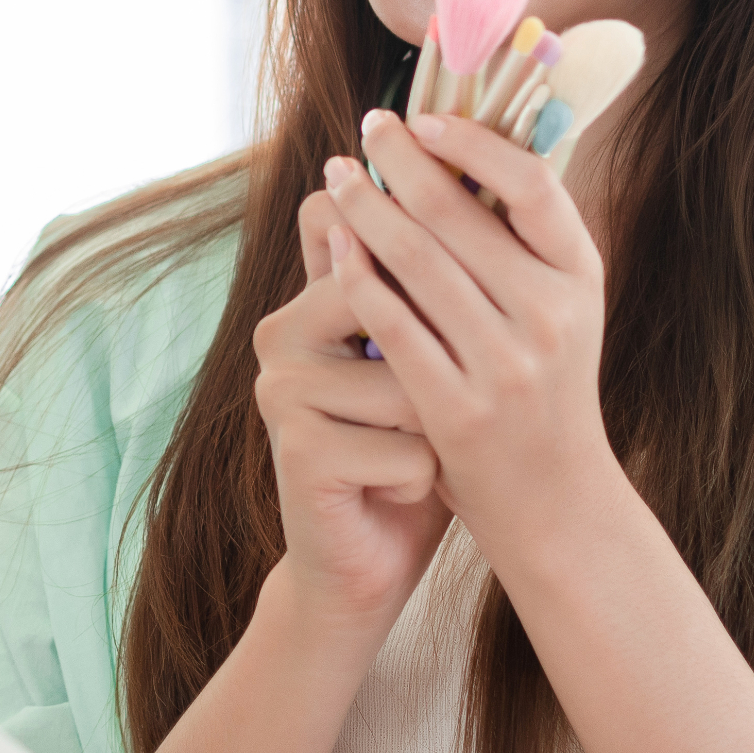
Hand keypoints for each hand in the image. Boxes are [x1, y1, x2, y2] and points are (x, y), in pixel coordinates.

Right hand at [249, 184, 450, 637]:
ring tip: (408, 451)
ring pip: (414, 385)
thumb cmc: (408, 448)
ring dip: (435, 429)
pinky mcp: (298, 451)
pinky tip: (393, 493)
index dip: (412, 237)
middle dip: (442, 358)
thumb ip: (427, 289)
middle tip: (437, 401)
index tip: (452, 274)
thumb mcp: (422, 359)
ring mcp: (282, 391)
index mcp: (308, 300)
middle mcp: (280, 334)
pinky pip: (409, 449)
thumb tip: (473, 194)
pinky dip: (424, 479)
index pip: (359, 231)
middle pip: (397, 302)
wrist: (363, 558)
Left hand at [322, 108, 619, 536]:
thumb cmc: (544, 386)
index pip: (532, 185)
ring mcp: (505, 365)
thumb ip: (521, 240)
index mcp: (580, 277)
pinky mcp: (457, 408)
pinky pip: (393, 324)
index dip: (475, 143)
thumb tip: (467, 147)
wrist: (555, 500)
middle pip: (459, 214)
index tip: (427, 119)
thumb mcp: (558, 307)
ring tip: (338, 178)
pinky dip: (358, 276)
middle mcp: (551, 316)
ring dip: (367, 208)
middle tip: (364, 131)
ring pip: (417, 262)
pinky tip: (334, 247)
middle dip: (401, 163)